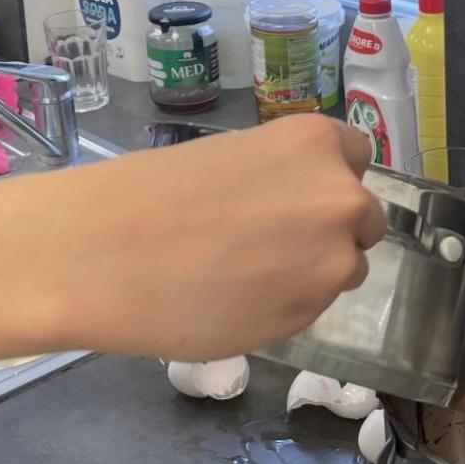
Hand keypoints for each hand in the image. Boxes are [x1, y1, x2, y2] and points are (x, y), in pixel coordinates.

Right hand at [49, 116, 385, 360]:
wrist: (101, 253)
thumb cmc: (150, 193)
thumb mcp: (232, 159)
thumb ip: (281, 179)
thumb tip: (293, 206)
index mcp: (315, 144)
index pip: (358, 156)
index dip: (330, 177)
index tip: (299, 192)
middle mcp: (339, 200)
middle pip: (362, 218)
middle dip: (330, 229)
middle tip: (272, 240)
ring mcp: (329, 265)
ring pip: (343, 269)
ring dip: (311, 272)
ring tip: (245, 274)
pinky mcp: (305, 319)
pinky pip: (311, 307)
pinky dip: (285, 305)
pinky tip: (234, 299)